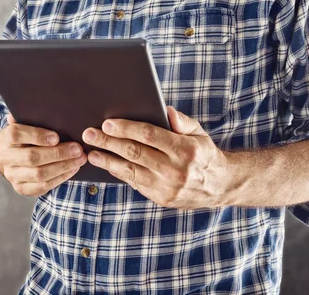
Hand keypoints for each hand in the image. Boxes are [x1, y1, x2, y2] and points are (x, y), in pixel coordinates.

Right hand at [0, 114, 86, 196]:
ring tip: (80, 159)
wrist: (15, 157)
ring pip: (39, 174)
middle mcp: (5, 157)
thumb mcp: (26, 124)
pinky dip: (60, 178)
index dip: (36, 135)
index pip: (16, 134)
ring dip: (63, 166)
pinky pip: (43, 186)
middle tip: (77, 149)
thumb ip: (31, 116)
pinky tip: (73, 169)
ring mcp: (12, 175)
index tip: (56, 137)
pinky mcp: (22, 188)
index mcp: (5, 138)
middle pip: (31, 157)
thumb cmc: (28, 136)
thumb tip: (39, 102)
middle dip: (58, 153)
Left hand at [81, 106, 239, 209]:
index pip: (149, 135)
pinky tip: (106, 164)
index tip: (107, 123)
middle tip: (89, 134)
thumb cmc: (203, 153)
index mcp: (186, 149)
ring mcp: (167, 186)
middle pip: (135, 152)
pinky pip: (135, 183)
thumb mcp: (199, 133)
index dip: (126, 128)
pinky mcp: (161, 198)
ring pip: (130, 171)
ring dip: (107, 160)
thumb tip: (166, 110)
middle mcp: (176, 169)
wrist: (219, 186)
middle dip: (109, 142)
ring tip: (91, 152)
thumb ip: (182, 121)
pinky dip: (118, 173)